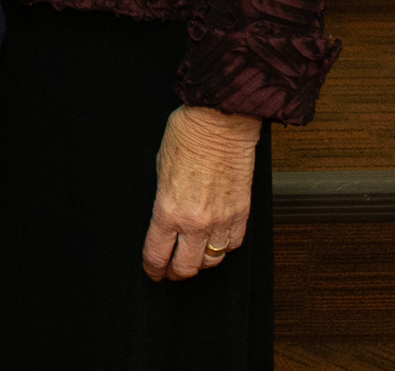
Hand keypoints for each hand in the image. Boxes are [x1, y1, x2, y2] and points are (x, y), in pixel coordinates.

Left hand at [141, 104, 260, 280]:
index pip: (157, 253)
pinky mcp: (242, 213)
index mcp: (169, 210)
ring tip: (193, 259)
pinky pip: (233, 244)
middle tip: (170, 271)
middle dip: (175, 272)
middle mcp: (196, 221)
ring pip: (212, 261)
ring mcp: (222, 220)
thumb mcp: (160, 169)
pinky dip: (224, 248)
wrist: (221, 122)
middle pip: (186, 267)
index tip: (152, 270)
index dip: (153, 267)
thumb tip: (165, 216)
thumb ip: (164, 199)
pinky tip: (216, 243)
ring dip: (200, 263)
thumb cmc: (186, 136)